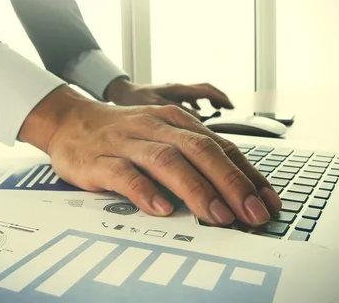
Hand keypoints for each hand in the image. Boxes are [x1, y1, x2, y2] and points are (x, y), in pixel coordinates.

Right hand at [20, 85, 280, 226]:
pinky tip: (162, 209)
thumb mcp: (162, 134)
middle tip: (251, 213)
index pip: (220, 146)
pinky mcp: (101, 160)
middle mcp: (155, 127)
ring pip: (167, 161)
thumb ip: (193, 155)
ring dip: (196, 189)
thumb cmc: (124, 133)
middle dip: (231, 183)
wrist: (70, 121)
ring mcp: (127, 143)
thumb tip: (236, 188)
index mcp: (175, 121)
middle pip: (200, 151)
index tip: (268, 201)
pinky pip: (125, 175)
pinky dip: (146, 192)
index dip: (247, 174)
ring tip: (217, 216)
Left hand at [105, 78, 232, 118]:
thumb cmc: (136, 100)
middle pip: (205, 90)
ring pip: (198, 94)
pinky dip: (198, 106)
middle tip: (230, 108)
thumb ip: (176, 112)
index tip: (231, 108)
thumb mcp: (156, 107)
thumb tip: (196, 120)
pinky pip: (189, 99)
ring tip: (217, 112)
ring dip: (209, 102)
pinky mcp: (169, 97)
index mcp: (178, 89)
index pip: (206, 90)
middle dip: (219, 98)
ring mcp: (174, 92)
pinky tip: (198, 116)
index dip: (220, 98)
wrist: (122, 93)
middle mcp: (178, 89)